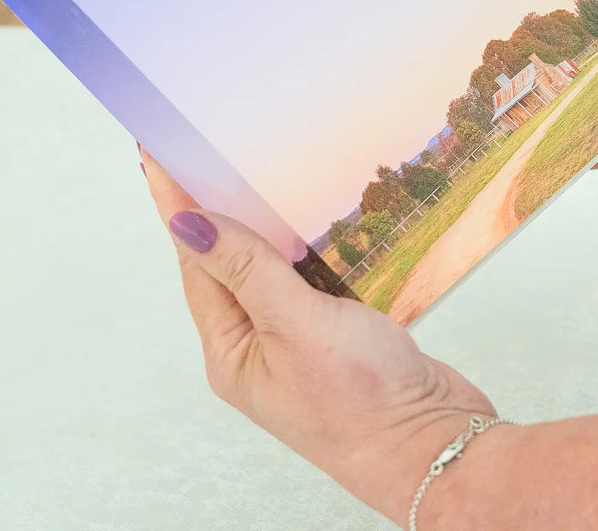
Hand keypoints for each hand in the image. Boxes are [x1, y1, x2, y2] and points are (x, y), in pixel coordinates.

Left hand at [139, 148, 495, 523]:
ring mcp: (301, 340)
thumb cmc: (363, 404)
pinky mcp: (341, 333)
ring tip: (252, 170)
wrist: (437, 448)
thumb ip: (246, 268)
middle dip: (219, 207)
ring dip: (268, 222)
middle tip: (206, 149)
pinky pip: (313, 277)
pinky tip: (314, 216)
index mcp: (232, 350)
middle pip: (229, 261)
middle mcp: (259, 345)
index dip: (179, 205)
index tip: (160, 154)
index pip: (196, 261)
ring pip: (274, 266)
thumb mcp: (296, 326)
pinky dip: (310, 244)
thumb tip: (188, 223)